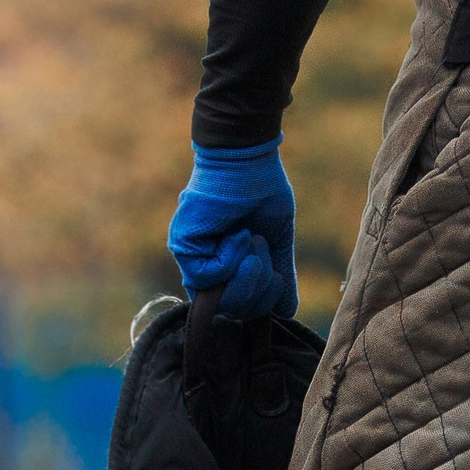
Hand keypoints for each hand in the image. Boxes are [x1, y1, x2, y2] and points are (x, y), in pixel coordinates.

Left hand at [168, 140, 298, 318]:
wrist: (248, 158)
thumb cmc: (262, 190)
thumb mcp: (277, 239)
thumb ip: (280, 275)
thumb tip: (287, 310)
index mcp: (228, 267)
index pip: (243, 308)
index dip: (264, 301)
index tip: (277, 277)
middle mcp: (207, 267)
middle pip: (233, 309)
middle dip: (257, 289)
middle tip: (263, 253)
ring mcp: (192, 258)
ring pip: (220, 298)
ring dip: (246, 272)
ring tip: (252, 239)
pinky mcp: (182, 245)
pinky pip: (208, 276)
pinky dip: (231, 258)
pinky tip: (237, 234)